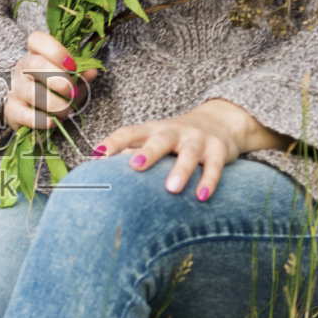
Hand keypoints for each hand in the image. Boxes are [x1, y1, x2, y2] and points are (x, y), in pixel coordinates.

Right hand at [3, 30, 98, 131]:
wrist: (33, 116)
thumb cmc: (55, 92)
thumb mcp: (71, 81)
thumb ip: (81, 76)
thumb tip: (92, 71)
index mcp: (36, 55)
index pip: (36, 40)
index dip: (55, 50)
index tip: (72, 65)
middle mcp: (22, 68)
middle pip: (35, 64)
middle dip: (58, 78)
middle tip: (72, 92)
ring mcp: (15, 89)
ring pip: (31, 91)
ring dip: (54, 103)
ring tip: (66, 111)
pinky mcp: (11, 111)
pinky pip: (23, 114)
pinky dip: (41, 119)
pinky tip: (52, 121)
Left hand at [92, 99, 289, 200]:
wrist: (221, 120)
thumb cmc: (176, 138)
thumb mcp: (154, 140)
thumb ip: (131, 152)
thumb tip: (98, 171)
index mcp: (152, 130)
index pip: (129, 132)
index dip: (112, 142)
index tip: (96, 155)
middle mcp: (174, 132)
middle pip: (160, 139)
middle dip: (148, 152)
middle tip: (135, 165)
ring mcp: (197, 139)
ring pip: (189, 153)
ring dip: (180, 170)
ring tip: (172, 189)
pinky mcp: (218, 149)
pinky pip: (214, 166)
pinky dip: (209, 180)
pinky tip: (202, 196)